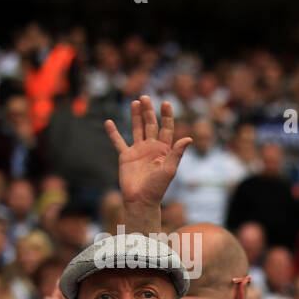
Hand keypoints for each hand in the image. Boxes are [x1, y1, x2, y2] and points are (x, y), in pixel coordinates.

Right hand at [104, 96, 190, 212]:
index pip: (166, 128)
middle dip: (149, 111)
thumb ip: (177, 153)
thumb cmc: (158, 188)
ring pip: (137, 129)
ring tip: (135, 102)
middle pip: (150, 125)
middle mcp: (151, 147)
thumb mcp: (170, 170)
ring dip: (135, 116)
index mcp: (164, 150)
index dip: (166, 116)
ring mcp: (138, 150)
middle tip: (146, 97)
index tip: (166, 102)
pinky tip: (109, 122)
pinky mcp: (125, 156)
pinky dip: (113, 132)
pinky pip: (118, 141)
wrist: (141, 200)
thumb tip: (188, 138)